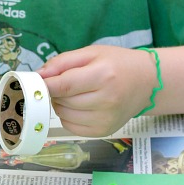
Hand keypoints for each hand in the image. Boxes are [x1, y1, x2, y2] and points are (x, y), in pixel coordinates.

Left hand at [39, 45, 157, 135]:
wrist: (147, 82)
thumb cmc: (118, 64)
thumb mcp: (91, 53)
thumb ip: (63, 62)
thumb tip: (38, 76)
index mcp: (103, 76)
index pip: (64, 86)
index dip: (45, 85)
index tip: (36, 82)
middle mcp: (106, 100)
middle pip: (62, 101)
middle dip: (54, 92)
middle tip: (63, 83)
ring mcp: (106, 119)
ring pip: (64, 115)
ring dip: (61, 104)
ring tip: (74, 93)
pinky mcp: (104, 131)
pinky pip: (71, 127)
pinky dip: (68, 116)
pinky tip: (79, 106)